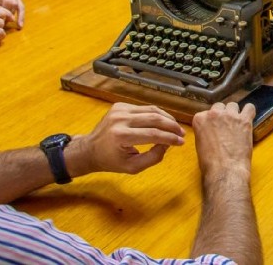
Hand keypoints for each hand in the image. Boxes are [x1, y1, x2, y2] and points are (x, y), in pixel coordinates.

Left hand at [68, 103, 184, 176]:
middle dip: (172, 126)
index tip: (181, 142)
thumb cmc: (110, 161)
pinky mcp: (120, 105)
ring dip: (167, 118)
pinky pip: (143, 108)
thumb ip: (153, 157)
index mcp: (121, 136)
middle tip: (182, 133)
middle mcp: (120, 119)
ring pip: (151, 110)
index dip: (170, 138)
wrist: (89, 149)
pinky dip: (156, 115)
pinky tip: (162, 122)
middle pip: (154, 118)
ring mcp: (120, 110)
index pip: (153, 134)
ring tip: (175, 127)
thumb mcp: (132, 167)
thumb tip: (168, 144)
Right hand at [192, 101, 254, 182]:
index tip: (215, 127)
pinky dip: (249, 112)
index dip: (212, 121)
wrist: (225, 169)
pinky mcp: (244, 120)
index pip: (206, 113)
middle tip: (226, 126)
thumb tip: (212, 130)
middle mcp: (214, 114)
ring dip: (235, 113)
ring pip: (233, 105)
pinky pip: (249, 107)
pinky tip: (248, 118)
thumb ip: (204, 131)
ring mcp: (229, 115)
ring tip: (237, 124)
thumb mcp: (200, 144)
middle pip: (219, 107)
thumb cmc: (211, 163)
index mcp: (200, 119)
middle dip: (222, 115)